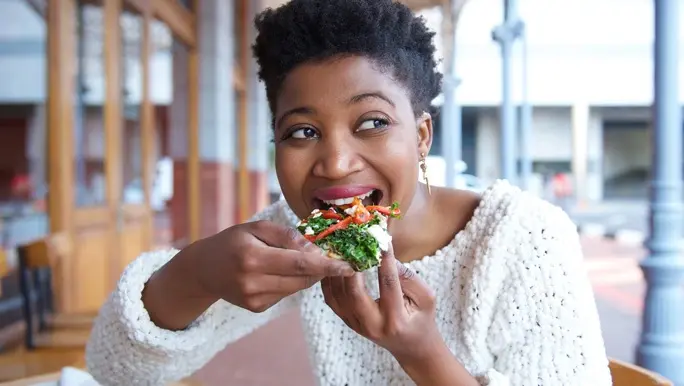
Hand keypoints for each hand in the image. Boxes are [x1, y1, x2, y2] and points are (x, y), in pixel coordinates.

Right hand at [144, 220, 355, 330]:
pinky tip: (281, 270)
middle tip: (338, 256)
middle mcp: (253, 282)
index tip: (349, 264)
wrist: (203, 270)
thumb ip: (287, 236)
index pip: (299, 263)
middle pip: (302, 277)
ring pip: (297, 287)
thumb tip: (315, 248)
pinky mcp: (257, 308)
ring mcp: (255, 299)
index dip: (327, 264)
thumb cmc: (232, 241)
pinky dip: (293, 281)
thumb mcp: (256, 227)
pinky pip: (287, 293)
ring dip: (309, 273)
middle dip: (323, 268)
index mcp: (252, 258)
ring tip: (306, 258)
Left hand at [320, 243, 442, 362]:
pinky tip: (334, 264)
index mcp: (395, 319)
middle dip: (352, 265)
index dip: (385, 260)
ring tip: (341, 249)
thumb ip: (408, 277)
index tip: (382, 239)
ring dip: (337, 270)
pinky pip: (332, 300)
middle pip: (354, 293)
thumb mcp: (425, 297)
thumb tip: (386, 254)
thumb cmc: (421, 318)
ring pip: (338, 295)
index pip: (388, 284)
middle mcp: (372, 325)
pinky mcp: (348, 322)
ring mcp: (357, 325)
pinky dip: (330, 281)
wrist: (411, 346)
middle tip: (353, 243)